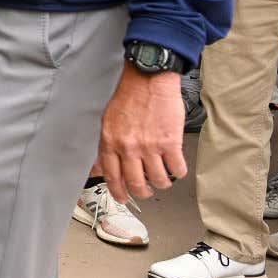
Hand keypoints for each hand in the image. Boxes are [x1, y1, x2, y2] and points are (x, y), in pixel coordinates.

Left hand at [98, 65, 185, 198]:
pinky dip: (178, 171)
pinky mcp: (170, 143)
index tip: (123, 198)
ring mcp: (150, 146)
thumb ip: (106, 146)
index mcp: (110, 142)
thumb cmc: (129, 97)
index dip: (118, 192)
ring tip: (164, 178)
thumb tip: (99, 166)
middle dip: (142, 192)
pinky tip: (177, 167)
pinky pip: (177, 168)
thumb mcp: (107, 122)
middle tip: (147, 191)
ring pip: (159, 180)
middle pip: (136, 184)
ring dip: (163, 183)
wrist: (149, 79)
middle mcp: (129, 148)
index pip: (111, 177)